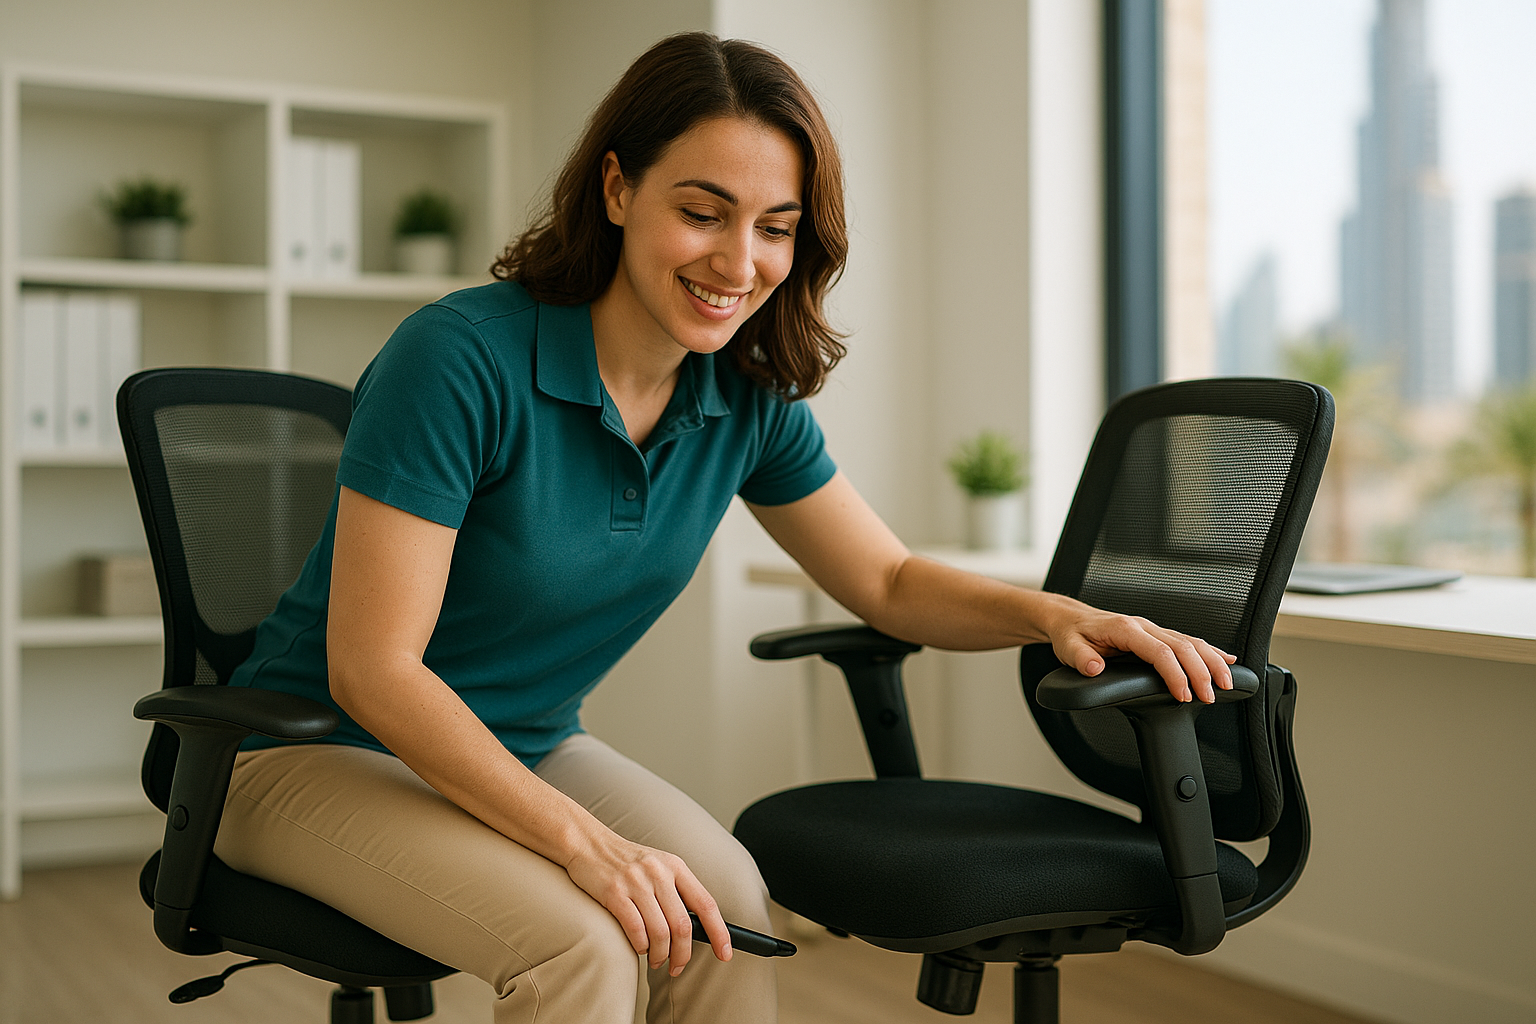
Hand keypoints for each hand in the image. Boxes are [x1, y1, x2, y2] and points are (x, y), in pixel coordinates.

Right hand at [563, 831, 731, 975]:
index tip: (725, 954)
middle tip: (677, 967)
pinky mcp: (614, 893)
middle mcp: (659, 873)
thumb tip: (698, 928)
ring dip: (661, 955)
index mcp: (676, 866)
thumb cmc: (626, 861)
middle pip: (683, 925)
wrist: (588, 843)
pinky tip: (639, 947)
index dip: (719, 932)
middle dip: (683, 954)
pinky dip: (641, 946)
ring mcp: (636, 882)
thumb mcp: (658, 866)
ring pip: (660, 932)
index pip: (706, 904)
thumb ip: (677, 890)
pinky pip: (636, 930)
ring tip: (657, 961)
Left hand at [1044, 597, 1235, 702]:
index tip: (1184, 695)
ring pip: (1190, 642)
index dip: (1175, 673)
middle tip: (1211, 696)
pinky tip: (1226, 660)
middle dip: (1201, 671)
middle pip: (1182, 646)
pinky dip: (1209, 651)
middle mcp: (1143, 626)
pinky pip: (1187, 640)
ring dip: (1211, 661)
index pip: (1159, 651)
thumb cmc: (1071, 634)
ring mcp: (1151, 628)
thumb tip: (1094, 668)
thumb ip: (1081, 659)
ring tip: (1227, 683)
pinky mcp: (1156, 634)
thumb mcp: (1068, 648)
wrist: (1069, 619)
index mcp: (1125, 628)